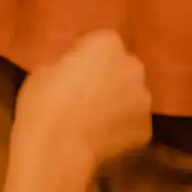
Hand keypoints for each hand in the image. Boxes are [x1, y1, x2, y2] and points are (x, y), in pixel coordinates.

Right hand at [5, 31, 152, 191]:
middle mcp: (134, 66)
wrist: (58, 148)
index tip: (73, 72)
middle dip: (109, 78)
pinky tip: (100, 139)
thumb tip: (75, 70)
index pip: (102, 43)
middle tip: (85, 96)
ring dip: (118, 104)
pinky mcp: (146, 129)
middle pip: (123, 68)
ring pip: (131, 97)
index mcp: (108, 43)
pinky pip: (132, 124)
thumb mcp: (46, 69)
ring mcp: (144, 99)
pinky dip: (121, 130)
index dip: (87, 58)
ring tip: (93, 121)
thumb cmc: (44, 102)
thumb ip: (70, 63)